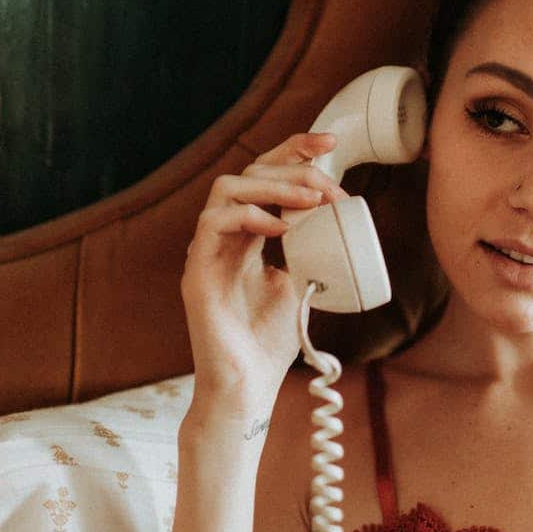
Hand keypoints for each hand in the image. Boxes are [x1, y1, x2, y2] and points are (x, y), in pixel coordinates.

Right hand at [181, 132, 350, 411]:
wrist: (247, 388)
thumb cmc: (269, 344)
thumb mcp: (300, 284)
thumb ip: (309, 250)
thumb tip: (336, 221)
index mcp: (247, 236)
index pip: (265, 177)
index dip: (293, 152)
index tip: (329, 143)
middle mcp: (223, 236)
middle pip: (248, 171)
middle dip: (291, 164)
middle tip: (329, 179)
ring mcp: (206, 251)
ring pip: (228, 187)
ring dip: (275, 186)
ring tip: (312, 200)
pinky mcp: (196, 271)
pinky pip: (213, 221)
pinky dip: (251, 216)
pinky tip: (281, 228)